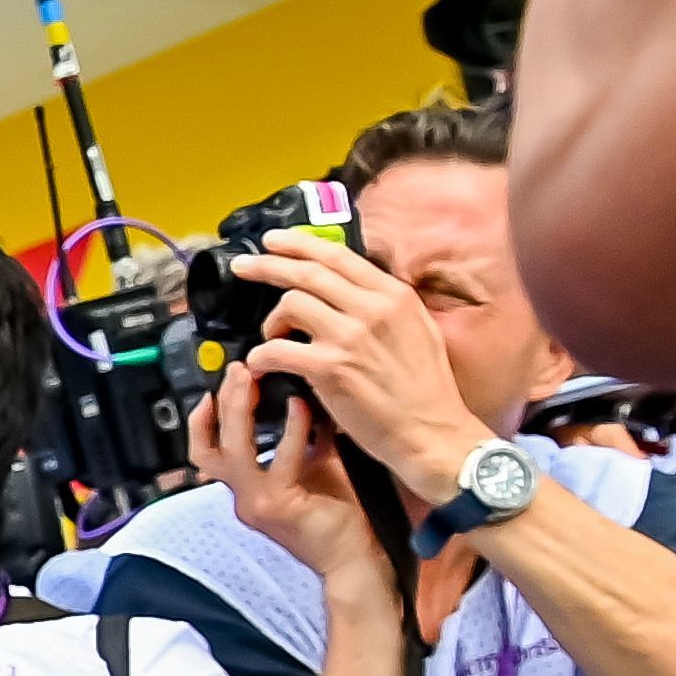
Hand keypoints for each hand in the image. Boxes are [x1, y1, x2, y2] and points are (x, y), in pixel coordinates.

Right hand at [186, 349, 377, 578]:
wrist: (356, 561)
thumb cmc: (340, 517)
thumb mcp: (314, 468)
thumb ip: (302, 438)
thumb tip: (303, 395)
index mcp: (247, 491)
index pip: (207, 454)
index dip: (203, 421)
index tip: (216, 388)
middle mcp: (244, 498)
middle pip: (210, 448)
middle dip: (222, 403)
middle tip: (239, 370)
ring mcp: (258, 504)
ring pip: (233, 451)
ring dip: (241, 410)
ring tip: (256, 380)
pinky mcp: (281, 507)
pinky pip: (279, 460)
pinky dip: (289, 429)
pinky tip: (301, 406)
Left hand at [235, 230, 495, 494]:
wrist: (432, 433)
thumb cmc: (426, 390)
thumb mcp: (419, 329)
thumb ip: (385, 305)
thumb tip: (350, 288)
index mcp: (394, 295)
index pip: (338, 256)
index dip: (299, 244)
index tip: (274, 242)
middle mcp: (373, 308)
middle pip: (307, 272)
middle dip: (268, 264)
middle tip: (243, 265)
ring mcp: (350, 336)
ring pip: (290, 304)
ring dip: (271, 321)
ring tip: (271, 338)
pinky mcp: (330, 367)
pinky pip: (276, 349)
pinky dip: (261, 356)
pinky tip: (261, 366)